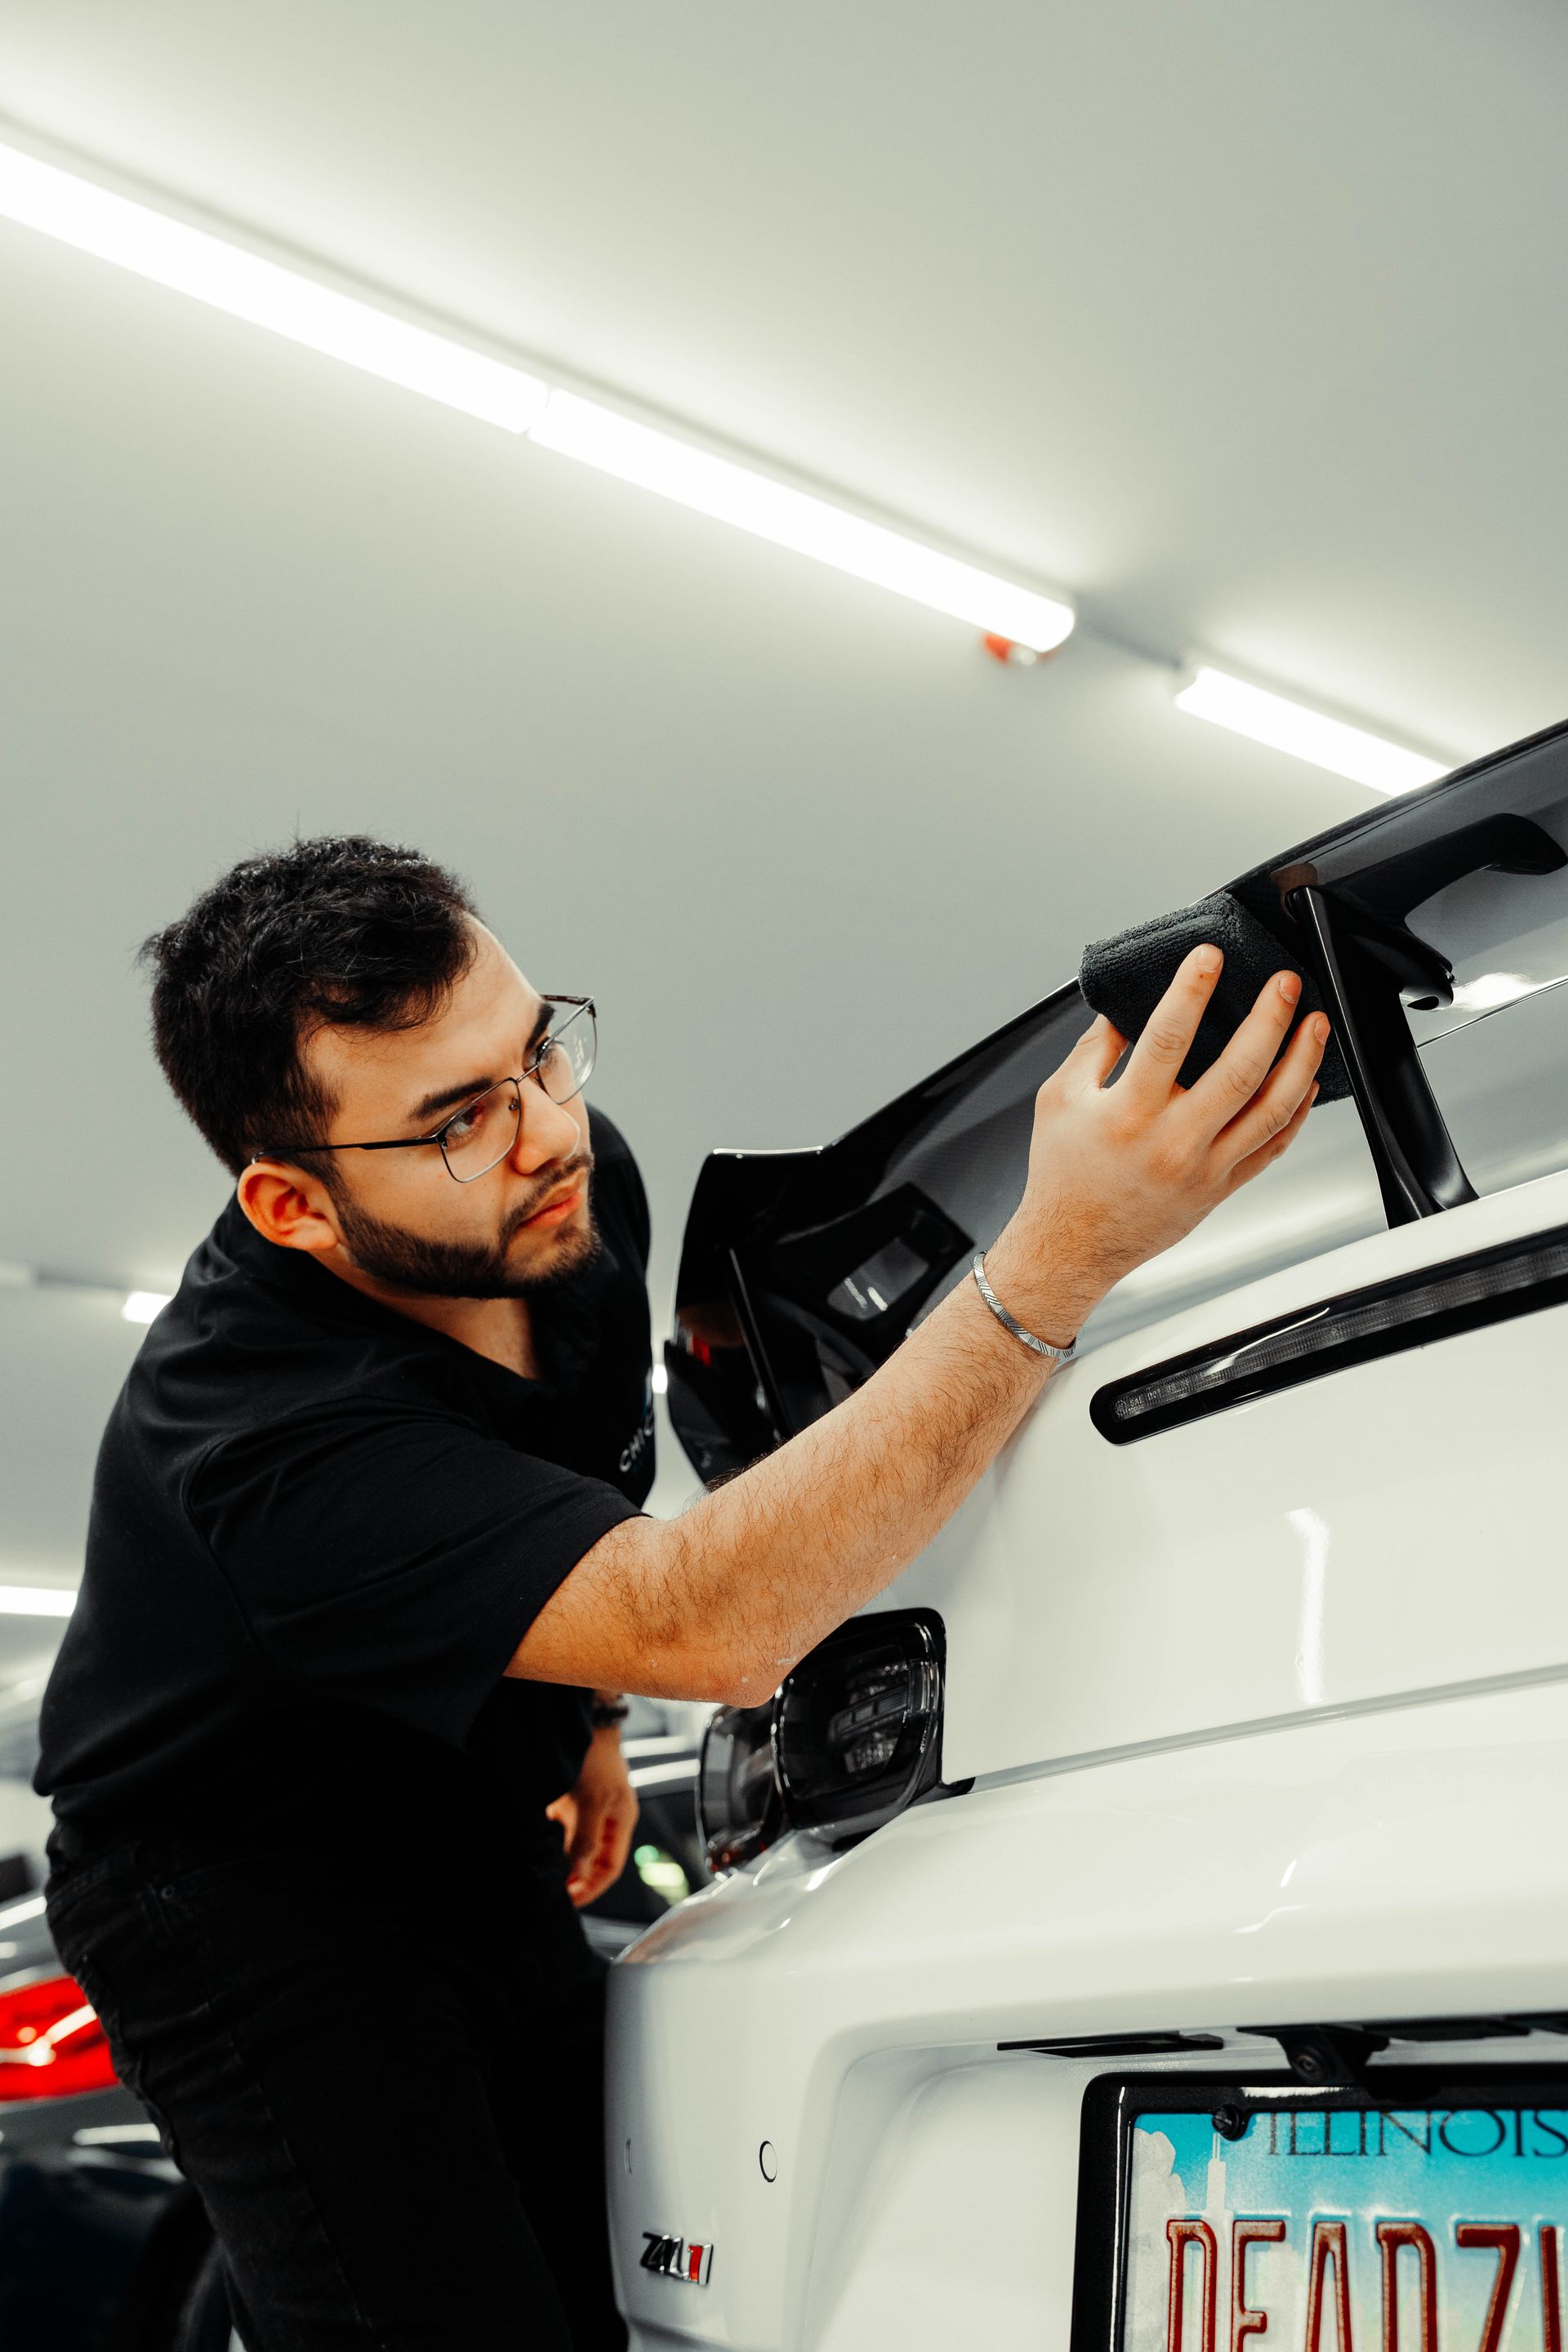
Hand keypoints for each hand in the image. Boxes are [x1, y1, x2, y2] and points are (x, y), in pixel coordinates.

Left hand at [546, 1725, 639, 1906]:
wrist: (583, 1721)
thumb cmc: (595, 1756)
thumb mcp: (591, 1801)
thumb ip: (585, 1838)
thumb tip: (578, 1872)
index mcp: (620, 1822)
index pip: (609, 1867)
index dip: (591, 1887)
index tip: (569, 1900)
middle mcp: (605, 1819)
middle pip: (590, 1860)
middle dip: (572, 1877)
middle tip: (550, 1889)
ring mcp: (586, 1810)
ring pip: (572, 1846)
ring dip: (558, 1858)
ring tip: (540, 1870)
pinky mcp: (569, 1801)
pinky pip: (558, 1829)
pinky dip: (548, 1838)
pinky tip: (534, 1841)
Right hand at [987, 947, 1327, 1341]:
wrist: (1072, 1246)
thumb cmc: (1062, 1175)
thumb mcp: (1058, 1099)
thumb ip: (1093, 1049)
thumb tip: (1123, 1006)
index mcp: (1128, 1113)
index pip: (1168, 1038)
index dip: (1193, 990)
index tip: (1210, 958)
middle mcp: (1171, 1142)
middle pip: (1238, 1071)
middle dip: (1268, 1019)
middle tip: (1284, 983)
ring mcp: (1203, 1168)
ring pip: (1270, 1110)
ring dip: (1300, 1061)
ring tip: (1314, 1024)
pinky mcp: (1220, 1188)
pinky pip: (1272, 1147)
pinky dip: (1296, 1111)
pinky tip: (1305, 1080)